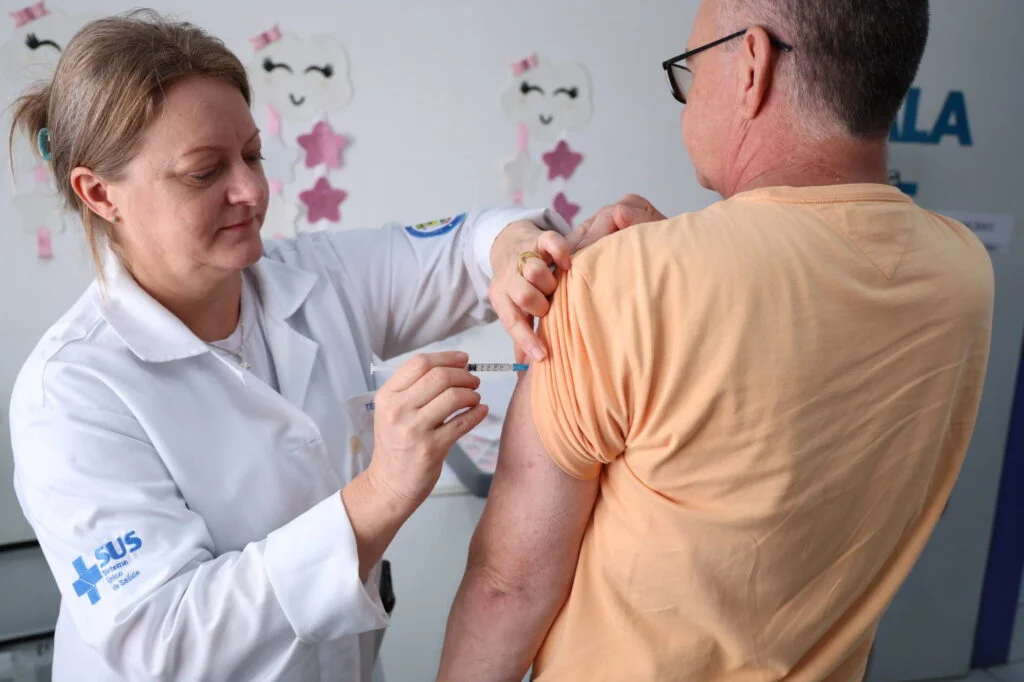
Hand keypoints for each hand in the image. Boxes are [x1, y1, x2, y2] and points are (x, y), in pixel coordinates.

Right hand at [366, 351, 487, 508]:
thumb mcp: (393, 411)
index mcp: (387, 396)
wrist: (389, 484)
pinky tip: (480, 411)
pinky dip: (477, 413)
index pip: (420, 363)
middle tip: (474, 381)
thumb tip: (456, 364)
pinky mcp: (431, 448)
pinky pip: (462, 423)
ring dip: (471, 394)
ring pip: (453, 397)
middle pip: (439, 377)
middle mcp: (398, 410)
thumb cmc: (396, 443)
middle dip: (464, 375)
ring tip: (475, 398)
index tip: (463, 359)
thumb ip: (416, 388)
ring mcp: (414, 430)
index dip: (447, 357)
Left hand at [489, 196, 666, 362]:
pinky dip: (560, 252)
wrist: (506, 243)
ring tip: (555, 286)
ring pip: (534, 270)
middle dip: (540, 305)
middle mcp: (509, 277)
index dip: (526, 340)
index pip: (512, 322)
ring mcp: (523, 256)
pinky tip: (566, 263)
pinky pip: (550, 242)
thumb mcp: (511, 306)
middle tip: (549, 306)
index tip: (543, 356)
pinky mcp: (538, 238)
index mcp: (501, 297)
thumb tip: (523, 364)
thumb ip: (520, 331)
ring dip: (548, 282)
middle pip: (523, 295)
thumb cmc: (515, 283)